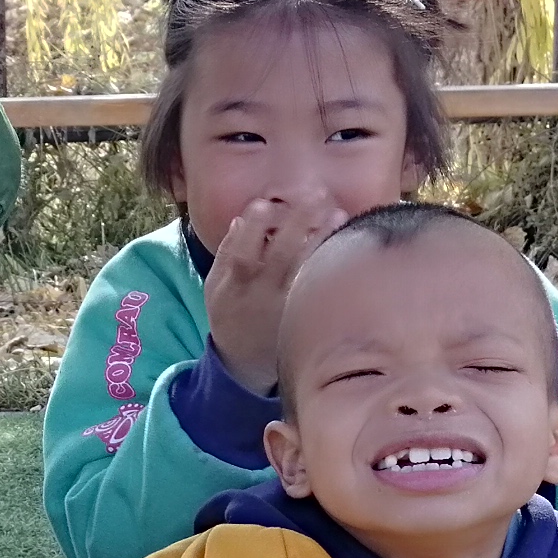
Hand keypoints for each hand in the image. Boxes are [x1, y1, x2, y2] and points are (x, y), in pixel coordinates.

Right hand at [203, 196, 348, 393]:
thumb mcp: (214, 286)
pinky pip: (318, 286)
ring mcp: (286, 307)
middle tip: (314, 194)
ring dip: (321, 240)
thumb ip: (226, 253)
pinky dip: (329, 263)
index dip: (252, 231)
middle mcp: (261, 297)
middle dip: (297, 224)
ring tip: (337, 213)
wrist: (245, 363)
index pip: (241, 255)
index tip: (265, 203)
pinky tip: (343, 244)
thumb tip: (242, 219)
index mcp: (233, 287)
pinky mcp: (305, 316)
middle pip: (280, 257)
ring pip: (304, 270)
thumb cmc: (230, 313)